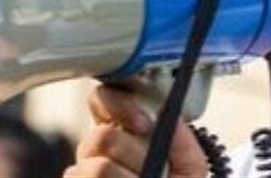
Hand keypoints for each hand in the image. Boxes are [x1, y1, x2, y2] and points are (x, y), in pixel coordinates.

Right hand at [64, 83, 207, 177]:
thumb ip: (184, 143)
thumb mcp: (189, 170)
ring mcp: (82, 174)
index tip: (144, 125)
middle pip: (102, 136)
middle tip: (148, 172)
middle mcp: (96, 151)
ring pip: (95, 168)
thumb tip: (171, 119)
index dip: (121, 105)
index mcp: (122, 133)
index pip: (104, 99)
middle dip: (133, 155)